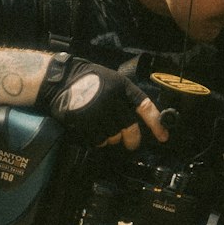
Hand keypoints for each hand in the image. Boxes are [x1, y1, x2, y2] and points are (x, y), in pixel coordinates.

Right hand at [36, 55, 167, 149]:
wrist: (60, 80)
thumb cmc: (88, 80)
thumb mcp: (112, 81)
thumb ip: (125, 98)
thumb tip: (141, 120)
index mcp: (122, 87)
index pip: (145, 108)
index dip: (156, 124)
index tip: (163, 137)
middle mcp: (112, 100)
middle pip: (130, 130)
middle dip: (132, 140)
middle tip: (131, 144)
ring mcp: (98, 112)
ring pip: (114, 137)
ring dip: (112, 138)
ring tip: (103, 127)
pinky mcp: (85, 123)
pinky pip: (99, 141)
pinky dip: (99, 141)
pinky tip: (93, 131)